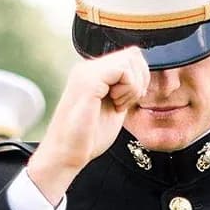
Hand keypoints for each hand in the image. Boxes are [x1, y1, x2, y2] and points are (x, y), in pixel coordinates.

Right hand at [26, 48, 151, 201]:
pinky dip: (128, 89)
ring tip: (118, 104)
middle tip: (125, 103)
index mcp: (91, 74)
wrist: (66, 154)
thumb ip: (124, 88)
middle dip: (139, 80)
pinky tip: (115, 104)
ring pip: (130, 60)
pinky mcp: (88, 81)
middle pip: (132, 55)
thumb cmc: (87, 137)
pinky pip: (123, 70)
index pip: (129, 57)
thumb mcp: (114, 106)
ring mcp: (86, 73)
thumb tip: (143, 75)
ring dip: (133, 86)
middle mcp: (86, 69)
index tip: (127, 101)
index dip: (139, 78)